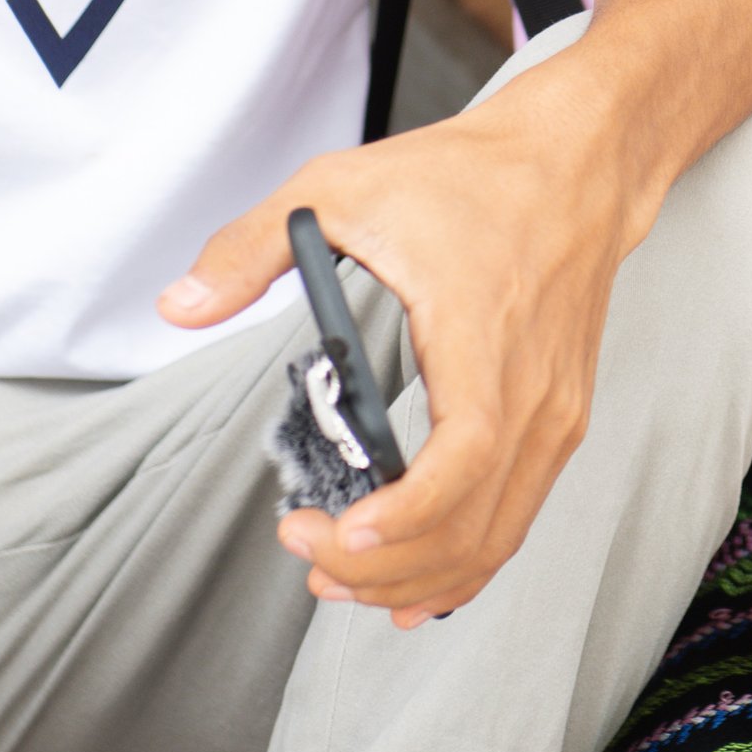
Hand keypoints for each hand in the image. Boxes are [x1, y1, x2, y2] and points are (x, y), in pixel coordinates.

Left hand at [163, 63, 637, 626]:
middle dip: (380, 564)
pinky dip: (463, 563)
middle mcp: (534, 392)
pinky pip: (515, 518)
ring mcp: (555, 415)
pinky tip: (413, 589)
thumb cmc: (469, 175)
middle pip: (471, 526)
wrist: (573, 162)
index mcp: (484, 337)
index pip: (464, 458)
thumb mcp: (340, 187)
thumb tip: (178, 305)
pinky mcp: (560, 422)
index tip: (335, 532)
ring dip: (416, 577)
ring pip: (495, 540)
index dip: (402, 516)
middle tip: (303, 549)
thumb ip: (251, 247)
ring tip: (338, 575)